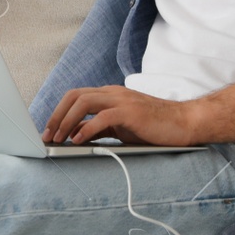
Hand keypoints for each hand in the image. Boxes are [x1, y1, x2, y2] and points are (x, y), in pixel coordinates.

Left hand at [42, 86, 204, 146]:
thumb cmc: (155, 127)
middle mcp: (113, 93)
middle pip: (74, 95)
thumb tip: (76, 135)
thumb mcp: (121, 128)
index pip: (76, 96)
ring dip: (66, 121)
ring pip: (84, 102)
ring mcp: (122, 100)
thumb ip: (100, 128)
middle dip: (56, 115)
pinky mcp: (131, 111)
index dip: (59, 112)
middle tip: (48, 136)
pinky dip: (86, 128)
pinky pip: (102, 116)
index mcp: (110, 95)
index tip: (49, 130)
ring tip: (59, 139)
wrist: (185, 123)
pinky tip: (78, 141)